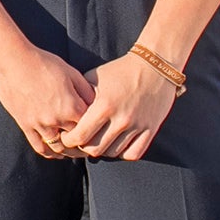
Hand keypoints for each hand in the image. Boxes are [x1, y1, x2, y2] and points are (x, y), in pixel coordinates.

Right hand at [0, 43, 97, 158]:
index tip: (99, 132)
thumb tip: (96, 104)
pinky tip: (55, 153)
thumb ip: (86, 91)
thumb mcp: (71, 73)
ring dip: (68, 152)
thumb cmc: (43, 63)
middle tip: (90, 145)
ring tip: (74, 150)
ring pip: (59, 148)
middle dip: (84, 144)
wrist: (13, 62)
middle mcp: (57, 120)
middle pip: (76, 141)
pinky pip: (39, 146)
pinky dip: (49, 153)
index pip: (91, 127)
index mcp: (72, 107)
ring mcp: (40, 125)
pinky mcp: (25, 125)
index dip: (96, 131)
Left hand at [59, 51, 179, 161]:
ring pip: (113, 153)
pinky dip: (123, 152)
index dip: (69, 141)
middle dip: (84, 148)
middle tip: (81, 142)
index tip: (68, 137)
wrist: (154, 65)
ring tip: (98, 142)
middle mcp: (121, 119)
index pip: (80, 136)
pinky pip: (134, 153)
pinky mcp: (151, 129)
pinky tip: (118, 144)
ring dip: (103, 150)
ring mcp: (137, 126)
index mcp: (103, 106)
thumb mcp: (94, 78)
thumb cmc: (120, 70)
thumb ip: (79, 97)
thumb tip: (65, 114)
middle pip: (95, 149)